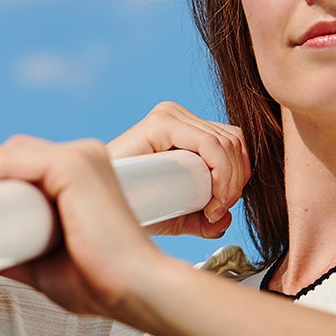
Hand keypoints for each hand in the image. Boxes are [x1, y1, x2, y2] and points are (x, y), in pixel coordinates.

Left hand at [0, 135, 166, 321]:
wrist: (137, 290)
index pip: (24, 162)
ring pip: (10, 152)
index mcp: (84, 174)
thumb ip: (20, 250)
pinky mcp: (73, 165)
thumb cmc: (101, 282)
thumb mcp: (48, 264)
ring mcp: (80, 156)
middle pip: (13, 152)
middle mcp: (84, 156)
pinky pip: (13, 159)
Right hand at [107, 101, 249, 238]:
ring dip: (230, 182)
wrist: (97, 208)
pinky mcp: (162, 122)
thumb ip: (204, 219)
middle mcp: (179, 116)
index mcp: (185, 128)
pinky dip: (222, 173)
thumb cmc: (131, 208)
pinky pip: (210, 144)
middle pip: (233, 142)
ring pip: (227, 143)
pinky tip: (213, 198)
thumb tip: (225, 220)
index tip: (221, 211)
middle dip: (236, 182)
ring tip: (211, 210)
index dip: (239, 178)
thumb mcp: (177, 217)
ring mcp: (169, 115)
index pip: (232, 143)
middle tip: (216, 213)